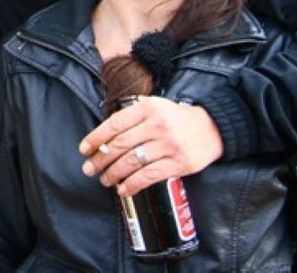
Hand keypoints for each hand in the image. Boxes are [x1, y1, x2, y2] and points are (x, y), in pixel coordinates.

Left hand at [77, 96, 222, 196]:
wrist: (212, 128)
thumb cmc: (176, 118)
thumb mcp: (155, 106)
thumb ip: (132, 116)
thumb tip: (103, 135)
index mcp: (148, 108)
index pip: (114, 124)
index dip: (96, 138)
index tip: (84, 149)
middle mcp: (157, 125)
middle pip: (120, 145)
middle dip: (100, 159)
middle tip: (89, 169)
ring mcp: (169, 145)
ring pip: (132, 162)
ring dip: (113, 174)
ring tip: (105, 180)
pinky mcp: (179, 163)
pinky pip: (149, 176)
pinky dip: (132, 185)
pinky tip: (123, 189)